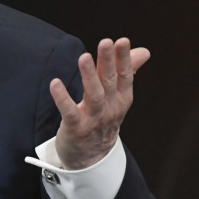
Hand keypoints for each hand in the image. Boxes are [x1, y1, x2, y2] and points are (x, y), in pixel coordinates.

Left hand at [52, 37, 149, 169]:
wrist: (91, 157)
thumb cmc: (103, 120)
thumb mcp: (118, 97)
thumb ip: (128, 72)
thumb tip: (144, 51)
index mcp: (121, 99)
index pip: (125, 76)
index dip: (124, 59)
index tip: (122, 41)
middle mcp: (110, 108)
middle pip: (109, 82)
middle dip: (108, 61)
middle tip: (106, 42)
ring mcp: (93, 119)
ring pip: (94, 96)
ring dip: (89, 76)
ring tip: (84, 57)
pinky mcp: (76, 128)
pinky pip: (69, 112)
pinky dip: (62, 98)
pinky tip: (55, 83)